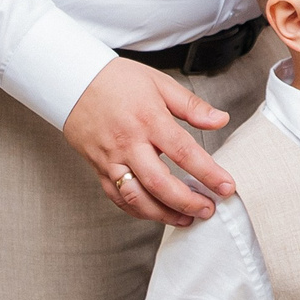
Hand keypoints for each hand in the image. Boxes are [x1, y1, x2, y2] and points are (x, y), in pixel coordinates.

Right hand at [63, 57, 231, 225]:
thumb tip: (220, 120)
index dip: (208, 174)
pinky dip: (138, 211)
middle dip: (188, 202)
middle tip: (208, 209)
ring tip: (186, 219)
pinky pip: (117, 198)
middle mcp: (129, 143)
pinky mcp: (98, 168)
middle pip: (160, 183)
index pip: (184, 153)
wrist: (72, 81)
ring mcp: (111, 159)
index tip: (227, 187)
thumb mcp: (159, 83)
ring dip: (164, 214)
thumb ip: (191, 105)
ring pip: (137, 198)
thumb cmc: (118, 80)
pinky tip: (156, 213)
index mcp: (148, 119)